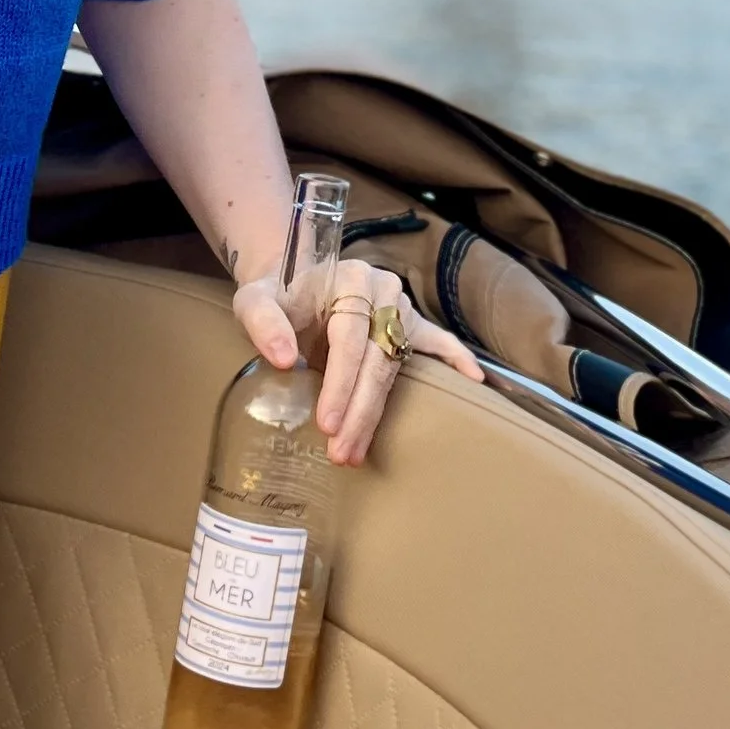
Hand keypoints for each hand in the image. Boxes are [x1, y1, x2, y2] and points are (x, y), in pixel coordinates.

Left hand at [232, 258, 482, 465]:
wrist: (293, 276)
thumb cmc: (276, 292)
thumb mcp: (255, 299)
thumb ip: (263, 323)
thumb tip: (282, 360)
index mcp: (350, 280)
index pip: (350, 338)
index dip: (341, 384)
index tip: (328, 424)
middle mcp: (382, 291)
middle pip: (377, 359)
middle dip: (360, 410)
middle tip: (342, 452)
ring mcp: (401, 307)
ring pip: (397, 363)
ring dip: (378, 410)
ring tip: (358, 450)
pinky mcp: (409, 322)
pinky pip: (440, 341)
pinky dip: (457, 360)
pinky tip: (474, 381)